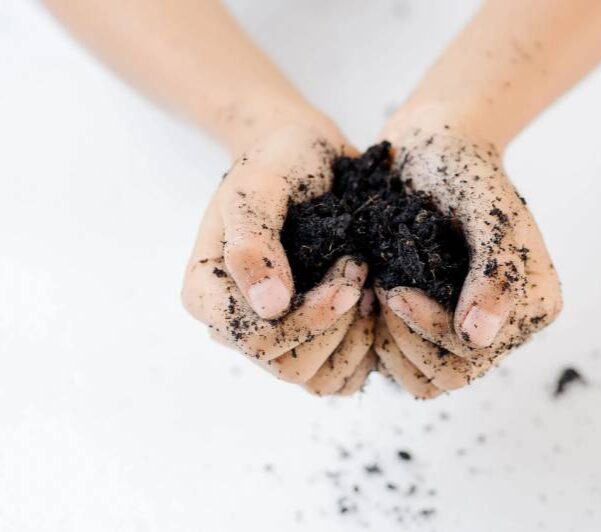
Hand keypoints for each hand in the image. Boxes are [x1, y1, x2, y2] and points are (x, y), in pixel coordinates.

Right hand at [182, 121, 375, 393]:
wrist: (305, 155)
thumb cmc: (277, 162)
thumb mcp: (259, 185)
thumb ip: (254, 240)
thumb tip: (269, 306)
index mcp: (208, 295)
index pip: (257, 341)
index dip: (309, 320)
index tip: (350, 273)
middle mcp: (235, 325)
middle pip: (290, 368)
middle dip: (337, 324)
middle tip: (359, 270)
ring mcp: (274, 335)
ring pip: (317, 379)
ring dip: (355, 338)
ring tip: (366, 286)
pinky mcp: (309, 338)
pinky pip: (340, 375)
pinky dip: (366, 348)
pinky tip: (372, 304)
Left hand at [372, 121, 562, 396]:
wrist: (433, 147)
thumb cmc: (462, 169)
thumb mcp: (487, 210)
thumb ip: (495, 270)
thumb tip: (480, 336)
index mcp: (532, 305)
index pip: (474, 355)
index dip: (428, 329)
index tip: (393, 289)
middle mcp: (504, 326)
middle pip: (448, 375)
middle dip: (405, 338)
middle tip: (379, 290)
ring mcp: (466, 327)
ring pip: (422, 377)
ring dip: (388, 343)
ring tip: (372, 293)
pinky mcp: (433, 323)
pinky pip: (402, 361)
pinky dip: (379, 338)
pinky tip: (368, 297)